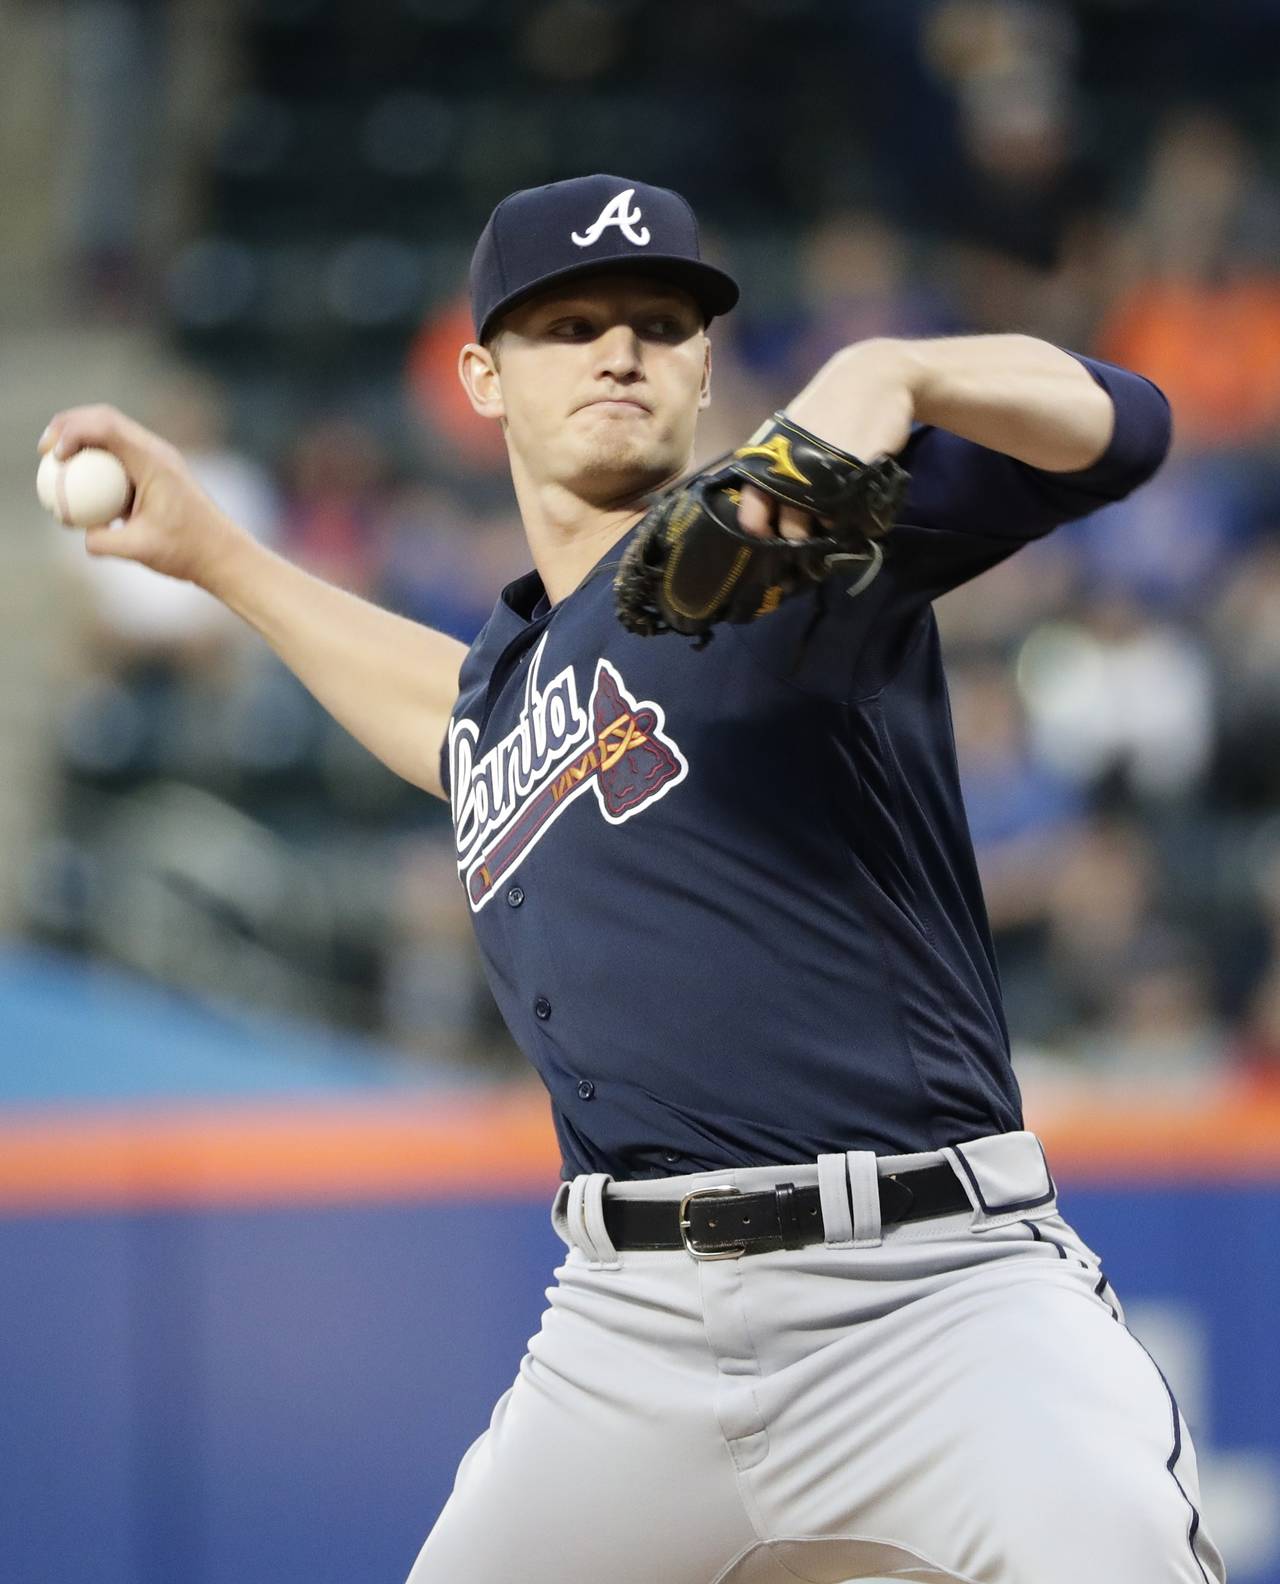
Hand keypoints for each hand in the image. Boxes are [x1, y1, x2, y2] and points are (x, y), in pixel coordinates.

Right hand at [39, 404, 249, 589]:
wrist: (224, 554)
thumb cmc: (188, 552)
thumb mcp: (140, 550)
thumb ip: (104, 541)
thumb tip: (81, 531)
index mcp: (155, 462)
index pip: (106, 428)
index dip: (73, 432)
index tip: (55, 457)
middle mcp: (158, 452)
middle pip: (105, 418)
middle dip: (69, 426)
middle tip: (45, 450)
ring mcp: (159, 458)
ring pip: (113, 431)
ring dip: (82, 437)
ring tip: (57, 459)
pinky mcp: (157, 470)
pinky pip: (121, 452)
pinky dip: (97, 457)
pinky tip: (81, 480)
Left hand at [736, 340, 916, 543]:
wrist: (874, 379)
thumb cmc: (826, 409)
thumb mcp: (790, 434)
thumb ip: (777, 469)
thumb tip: (766, 513)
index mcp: (768, 462)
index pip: (752, 518)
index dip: (763, 533)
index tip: (774, 536)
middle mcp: (791, 473)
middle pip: (791, 531)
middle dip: (802, 536)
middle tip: (813, 527)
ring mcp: (825, 478)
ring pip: (824, 528)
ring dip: (832, 527)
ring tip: (839, 511)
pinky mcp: (857, 478)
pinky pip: (854, 517)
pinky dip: (856, 519)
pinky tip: (858, 505)